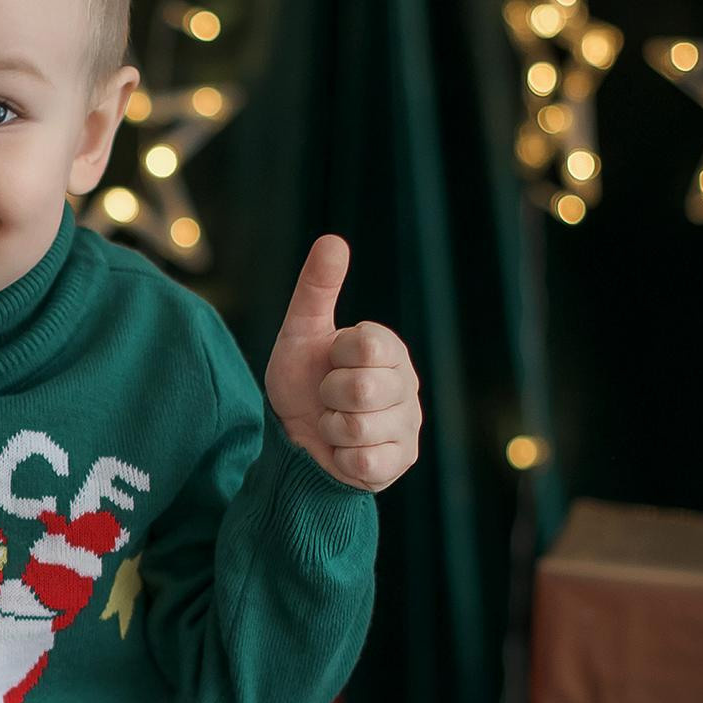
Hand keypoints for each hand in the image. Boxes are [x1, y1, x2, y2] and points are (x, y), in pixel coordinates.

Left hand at [263, 233, 421, 492]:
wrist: (295, 437)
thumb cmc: (303, 380)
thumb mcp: (302, 332)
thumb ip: (316, 288)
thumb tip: (332, 239)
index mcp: (389, 346)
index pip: (364, 345)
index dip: (334, 357)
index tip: (331, 362)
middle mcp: (407, 383)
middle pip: (362, 388)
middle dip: (329, 395)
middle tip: (329, 397)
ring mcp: (408, 424)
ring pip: (359, 427)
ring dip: (331, 428)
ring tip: (334, 423)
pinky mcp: (399, 462)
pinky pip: (364, 463)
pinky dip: (340, 458)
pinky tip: (342, 450)